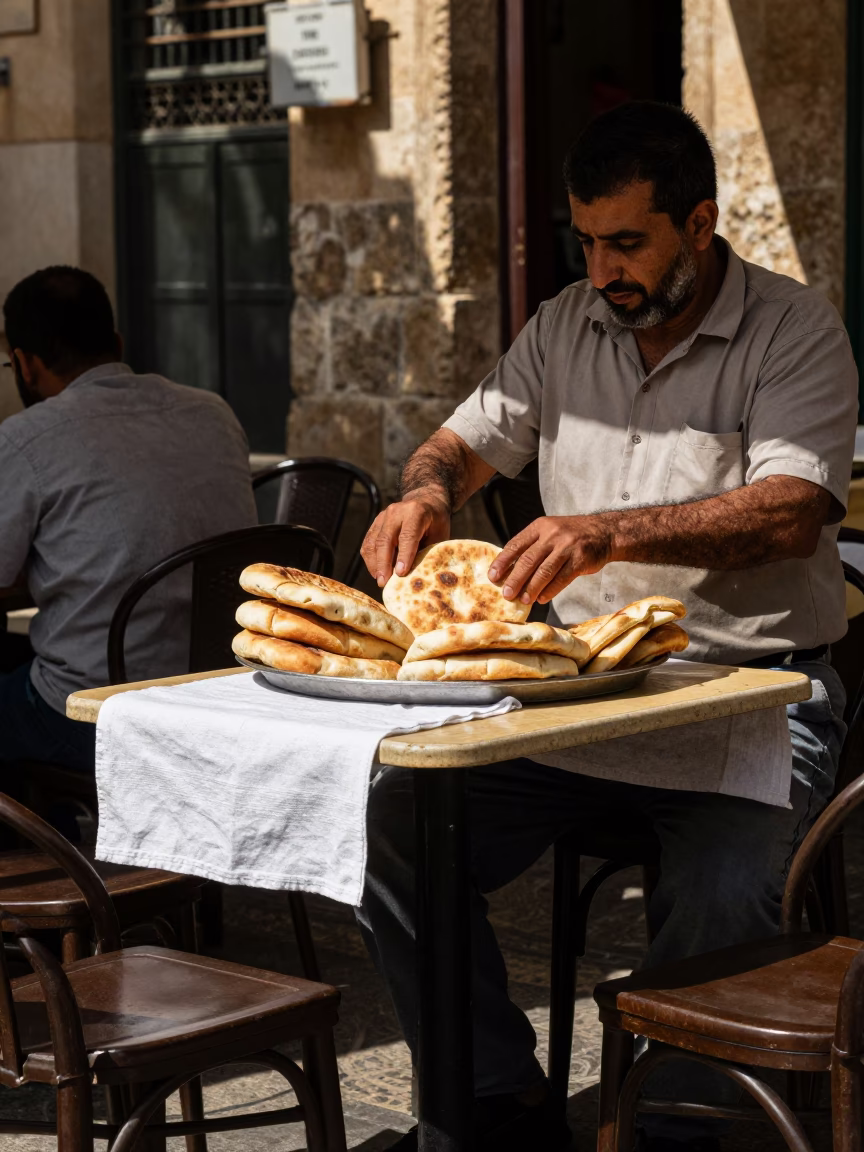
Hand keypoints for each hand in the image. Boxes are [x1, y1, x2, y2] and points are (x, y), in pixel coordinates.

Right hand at [361, 489, 451, 586]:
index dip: (404, 555)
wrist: (425, 501)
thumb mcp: (440, 535)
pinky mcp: (375, 524)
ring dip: (375, 564)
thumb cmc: (436, 523)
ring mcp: (382, 517)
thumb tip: (416, 576)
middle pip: (385, 539)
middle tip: (384, 583)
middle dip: (384, 564)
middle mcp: (395, 512)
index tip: (400, 574)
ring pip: (373, 543)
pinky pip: (368, 544)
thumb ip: (428, 552)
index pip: (407, 535)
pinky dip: (371, 560)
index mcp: (415, 512)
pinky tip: (377, 572)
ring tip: (381, 581)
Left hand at [487, 515, 614, 603]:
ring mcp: (567, 547)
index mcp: (540, 527)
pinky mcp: (580, 560)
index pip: (516, 545)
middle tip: (506, 594)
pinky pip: (561, 578)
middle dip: (515, 579)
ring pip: (544, 571)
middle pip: (528, 560)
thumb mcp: (549, 532)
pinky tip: (542, 598)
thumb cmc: (570, 536)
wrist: (604, 532)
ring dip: (532, 588)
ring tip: (524, 600)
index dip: (502, 562)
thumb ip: (532, 547)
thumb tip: (508, 571)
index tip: (492, 576)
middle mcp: (552, 535)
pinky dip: (550, 590)